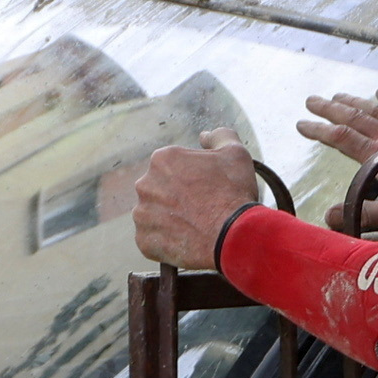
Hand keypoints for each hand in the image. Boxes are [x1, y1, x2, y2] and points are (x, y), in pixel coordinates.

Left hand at [128, 138, 262, 275]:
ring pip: (154, 214)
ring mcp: (142, 215)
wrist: (232, 236)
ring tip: (195, 226)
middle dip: (177, 197)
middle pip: (160, 189)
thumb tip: (204, 136)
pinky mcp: (144, 241)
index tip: (206, 188)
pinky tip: (187, 240)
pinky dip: (166, 241)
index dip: (192, 177)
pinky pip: (153, 239)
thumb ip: (219, 136)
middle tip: (201, 208)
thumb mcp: (235, 153)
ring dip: (170, 219)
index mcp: (162, 160)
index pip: (173, 166)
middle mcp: (145, 185)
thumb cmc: (233, 193)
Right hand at [299, 88, 377, 225]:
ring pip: (376, 108)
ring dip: (355, 101)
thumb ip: (364, 215)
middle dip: (330, 108)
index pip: (341, 138)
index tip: (301, 125)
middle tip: (311, 100)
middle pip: (354, 116)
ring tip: (338, 95)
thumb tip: (328, 217)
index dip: (319, 130)